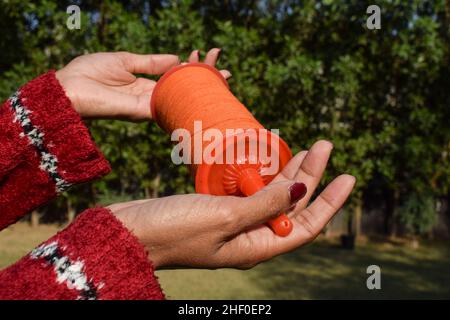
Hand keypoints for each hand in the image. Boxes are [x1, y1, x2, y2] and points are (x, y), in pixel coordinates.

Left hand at [56, 48, 229, 120]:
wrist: (69, 88)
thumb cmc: (90, 72)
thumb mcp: (125, 61)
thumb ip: (151, 62)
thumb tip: (176, 58)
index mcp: (145, 84)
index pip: (175, 76)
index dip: (192, 66)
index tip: (206, 54)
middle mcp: (151, 96)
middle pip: (183, 88)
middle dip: (204, 78)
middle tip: (224, 67)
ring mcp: (149, 105)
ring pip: (181, 96)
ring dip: (201, 85)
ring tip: (222, 73)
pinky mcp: (143, 110)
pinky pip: (170, 102)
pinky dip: (187, 94)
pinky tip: (203, 86)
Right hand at [109, 140, 355, 268]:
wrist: (129, 232)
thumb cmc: (173, 230)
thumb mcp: (225, 217)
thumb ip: (264, 204)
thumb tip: (299, 189)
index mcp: (256, 247)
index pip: (305, 227)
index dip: (328, 202)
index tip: (346, 175)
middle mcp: (249, 237)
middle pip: (290, 207)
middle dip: (309, 177)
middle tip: (324, 146)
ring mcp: (233, 223)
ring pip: (271, 196)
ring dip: (288, 172)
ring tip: (307, 148)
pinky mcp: (217, 210)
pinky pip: (248, 191)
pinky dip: (261, 173)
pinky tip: (268, 157)